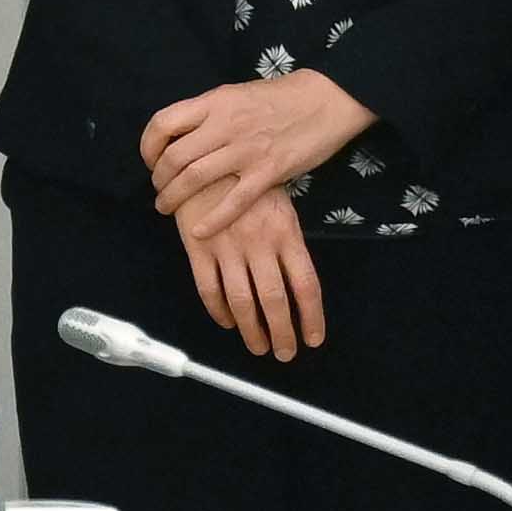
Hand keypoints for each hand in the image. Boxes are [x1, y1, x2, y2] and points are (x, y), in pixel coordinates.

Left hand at [136, 66, 375, 223]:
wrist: (330, 99)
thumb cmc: (283, 97)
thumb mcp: (238, 94)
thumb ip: (210, 113)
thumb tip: (182, 135)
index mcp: (215, 102)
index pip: (163, 124)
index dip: (149, 147)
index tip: (153, 160)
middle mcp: (225, 125)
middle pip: (174, 158)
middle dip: (159, 180)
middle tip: (161, 191)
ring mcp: (247, 149)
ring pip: (194, 179)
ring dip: (173, 198)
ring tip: (168, 208)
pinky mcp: (269, 171)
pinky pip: (233, 201)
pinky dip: (212, 220)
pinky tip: (200, 231)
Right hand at [181, 187, 327, 363]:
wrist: (209, 158)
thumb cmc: (250, 180)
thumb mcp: (281, 205)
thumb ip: (287, 242)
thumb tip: (296, 282)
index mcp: (286, 233)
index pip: (305, 284)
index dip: (310, 316)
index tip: (313, 339)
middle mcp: (260, 245)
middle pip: (274, 300)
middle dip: (281, 332)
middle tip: (284, 352)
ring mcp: (227, 248)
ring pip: (242, 301)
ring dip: (251, 330)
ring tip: (259, 347)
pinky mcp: (198, 249)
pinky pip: (208, 289)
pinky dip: (218, 311)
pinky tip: (228, 322)